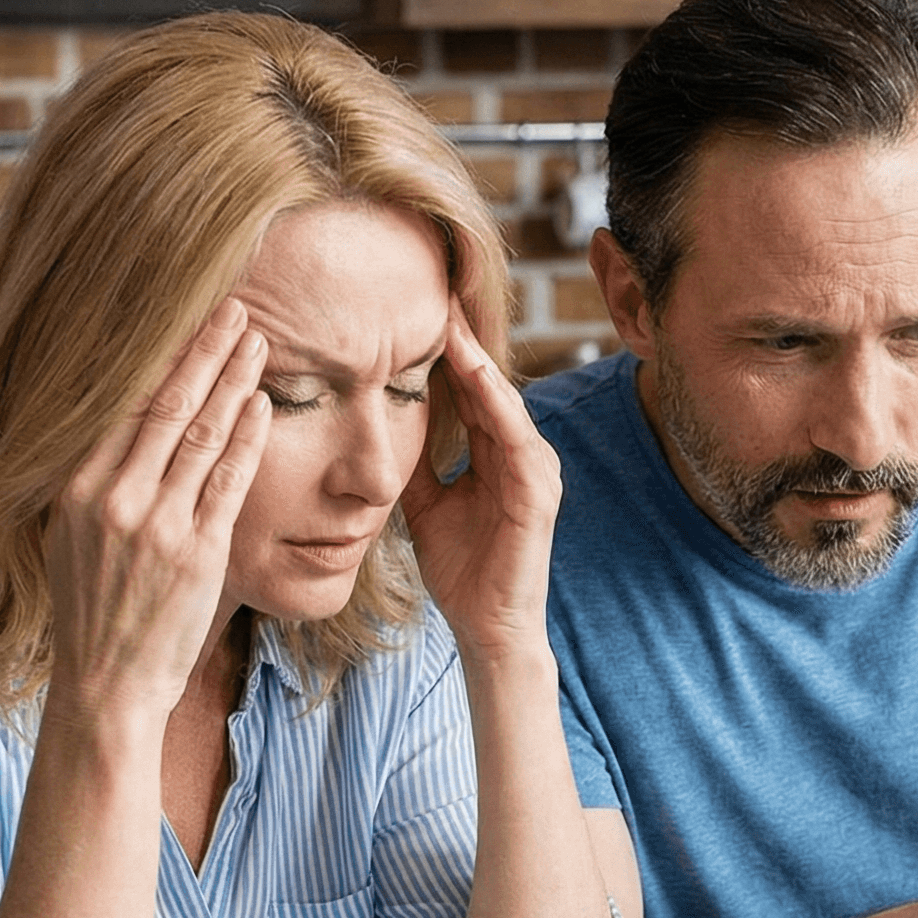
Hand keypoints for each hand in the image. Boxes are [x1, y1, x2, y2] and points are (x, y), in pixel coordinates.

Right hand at [41, 300, 269, 724]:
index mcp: (77, 489)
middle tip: (234, 308)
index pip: (122, 403)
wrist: (105, 684)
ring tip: (257, 341)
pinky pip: (228, 481)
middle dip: (203, 350)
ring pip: (202, 434)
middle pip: (165, 404)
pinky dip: (248, 437)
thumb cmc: (92, 610)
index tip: (183, 316)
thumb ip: (90, 481)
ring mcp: (158, 526)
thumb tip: (115, 425)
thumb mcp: (68, 536)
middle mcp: (113, 499)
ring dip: (234, 381)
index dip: (158, 355)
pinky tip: (263, 404)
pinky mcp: (199, 553)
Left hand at [399, 310, 561, 661]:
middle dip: (462, 338)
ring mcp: (535, 470)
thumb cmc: (461, 570)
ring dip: (477, 359)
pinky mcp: (539, 493)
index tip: (412, 309)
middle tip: (434, 289)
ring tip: (449, 319)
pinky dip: (494, 401)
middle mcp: (521, 453)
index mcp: (496, 453)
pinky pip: (515, 435)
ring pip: (503, 400)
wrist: (486, 628)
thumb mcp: (423, 504)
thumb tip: (378, 426)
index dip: (443, 350)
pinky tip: (472, 371)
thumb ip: (412, 463)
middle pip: (488, 382)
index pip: (469, 388)